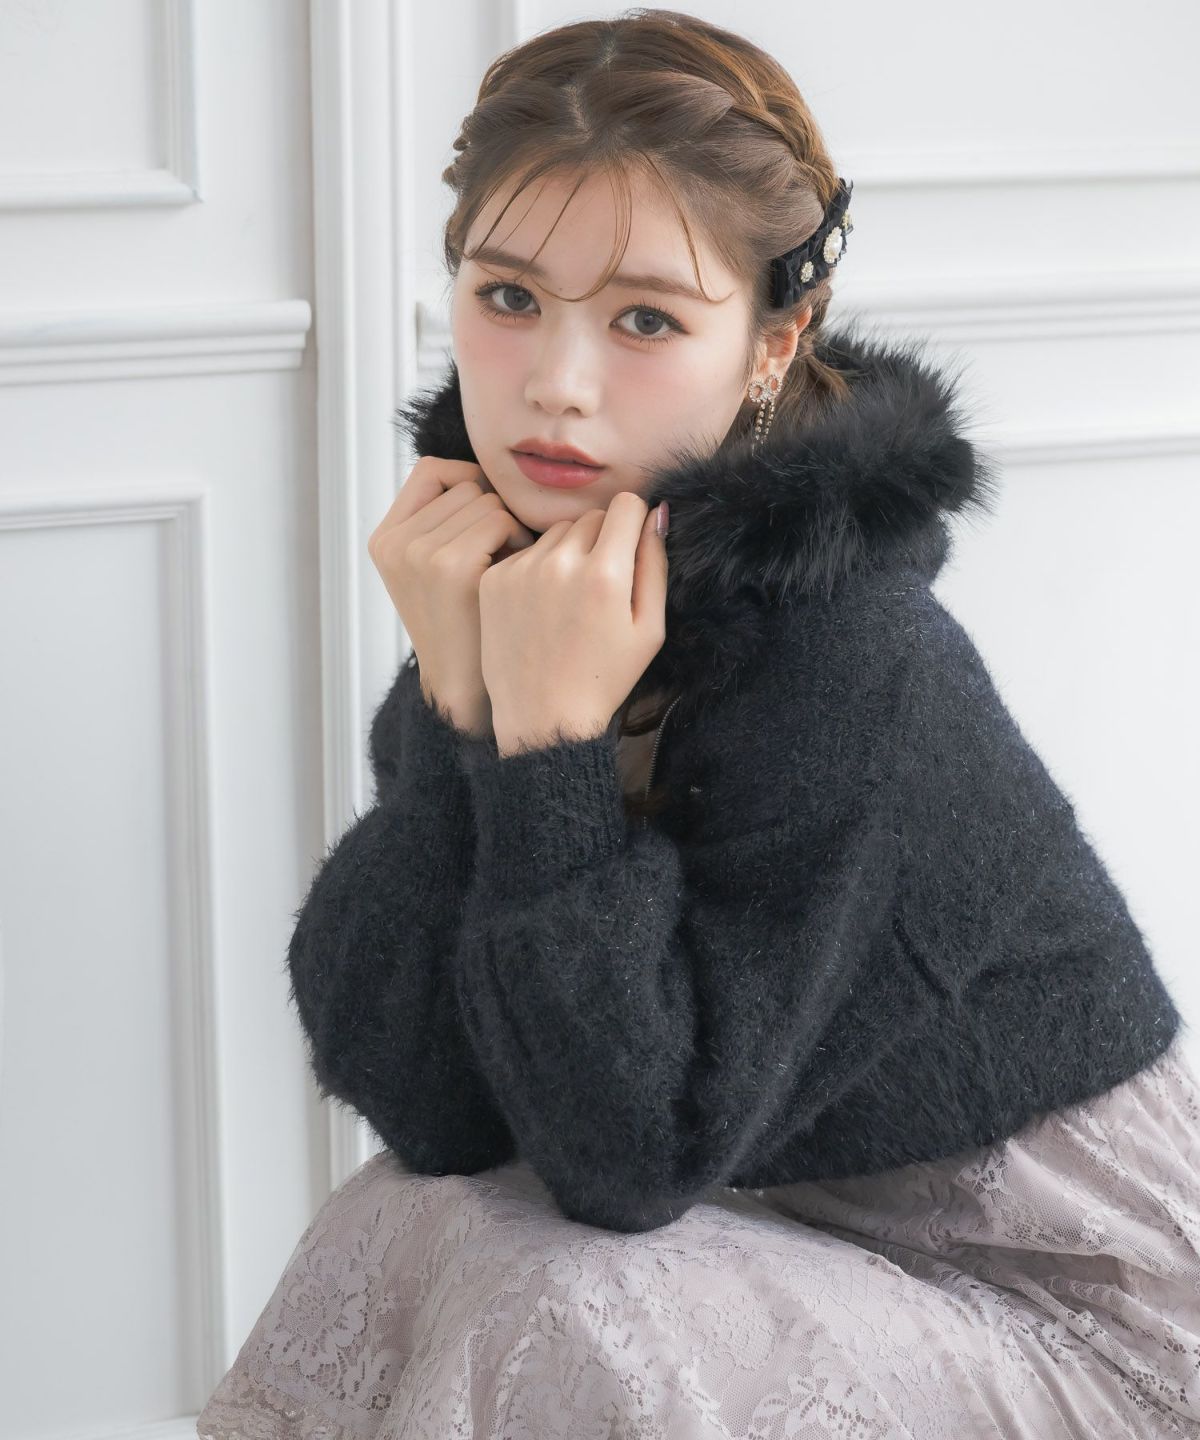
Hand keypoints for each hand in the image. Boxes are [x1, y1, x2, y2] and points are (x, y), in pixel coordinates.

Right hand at [367, 456, 536, 736]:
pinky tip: (514, 573)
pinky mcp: (450, 566)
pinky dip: (517, 540)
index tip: (488, 520)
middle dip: (492, 511)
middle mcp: (394, 542)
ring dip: (509, 527)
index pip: (432, 471)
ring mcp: (418, 553)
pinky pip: (500, 519)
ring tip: (507, 567)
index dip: (469, 485)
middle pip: (464, 483)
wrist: (467, 687)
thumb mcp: (435, 569)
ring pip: (486, 499)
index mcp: (385, 539)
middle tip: (501, 556)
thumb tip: (489, 470)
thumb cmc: (468, 623)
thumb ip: (444, 521)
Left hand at [478, 493, 668, 755]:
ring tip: (568, 598)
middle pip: (591, 516)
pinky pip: (526, 552)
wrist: (543, 717)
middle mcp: (561, 563)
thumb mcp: (649, 629)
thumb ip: (655, 564)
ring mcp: (522, 570)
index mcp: (605, 575)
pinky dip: (537, 568)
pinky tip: (540, 607)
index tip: (630, 543)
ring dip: (568, 551)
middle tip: (599, 584)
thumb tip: (657, 512)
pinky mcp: (495, 579)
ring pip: (557, 532)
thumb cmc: (603, 678)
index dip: (634, 521)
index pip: (626, 504)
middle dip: (602, 539)